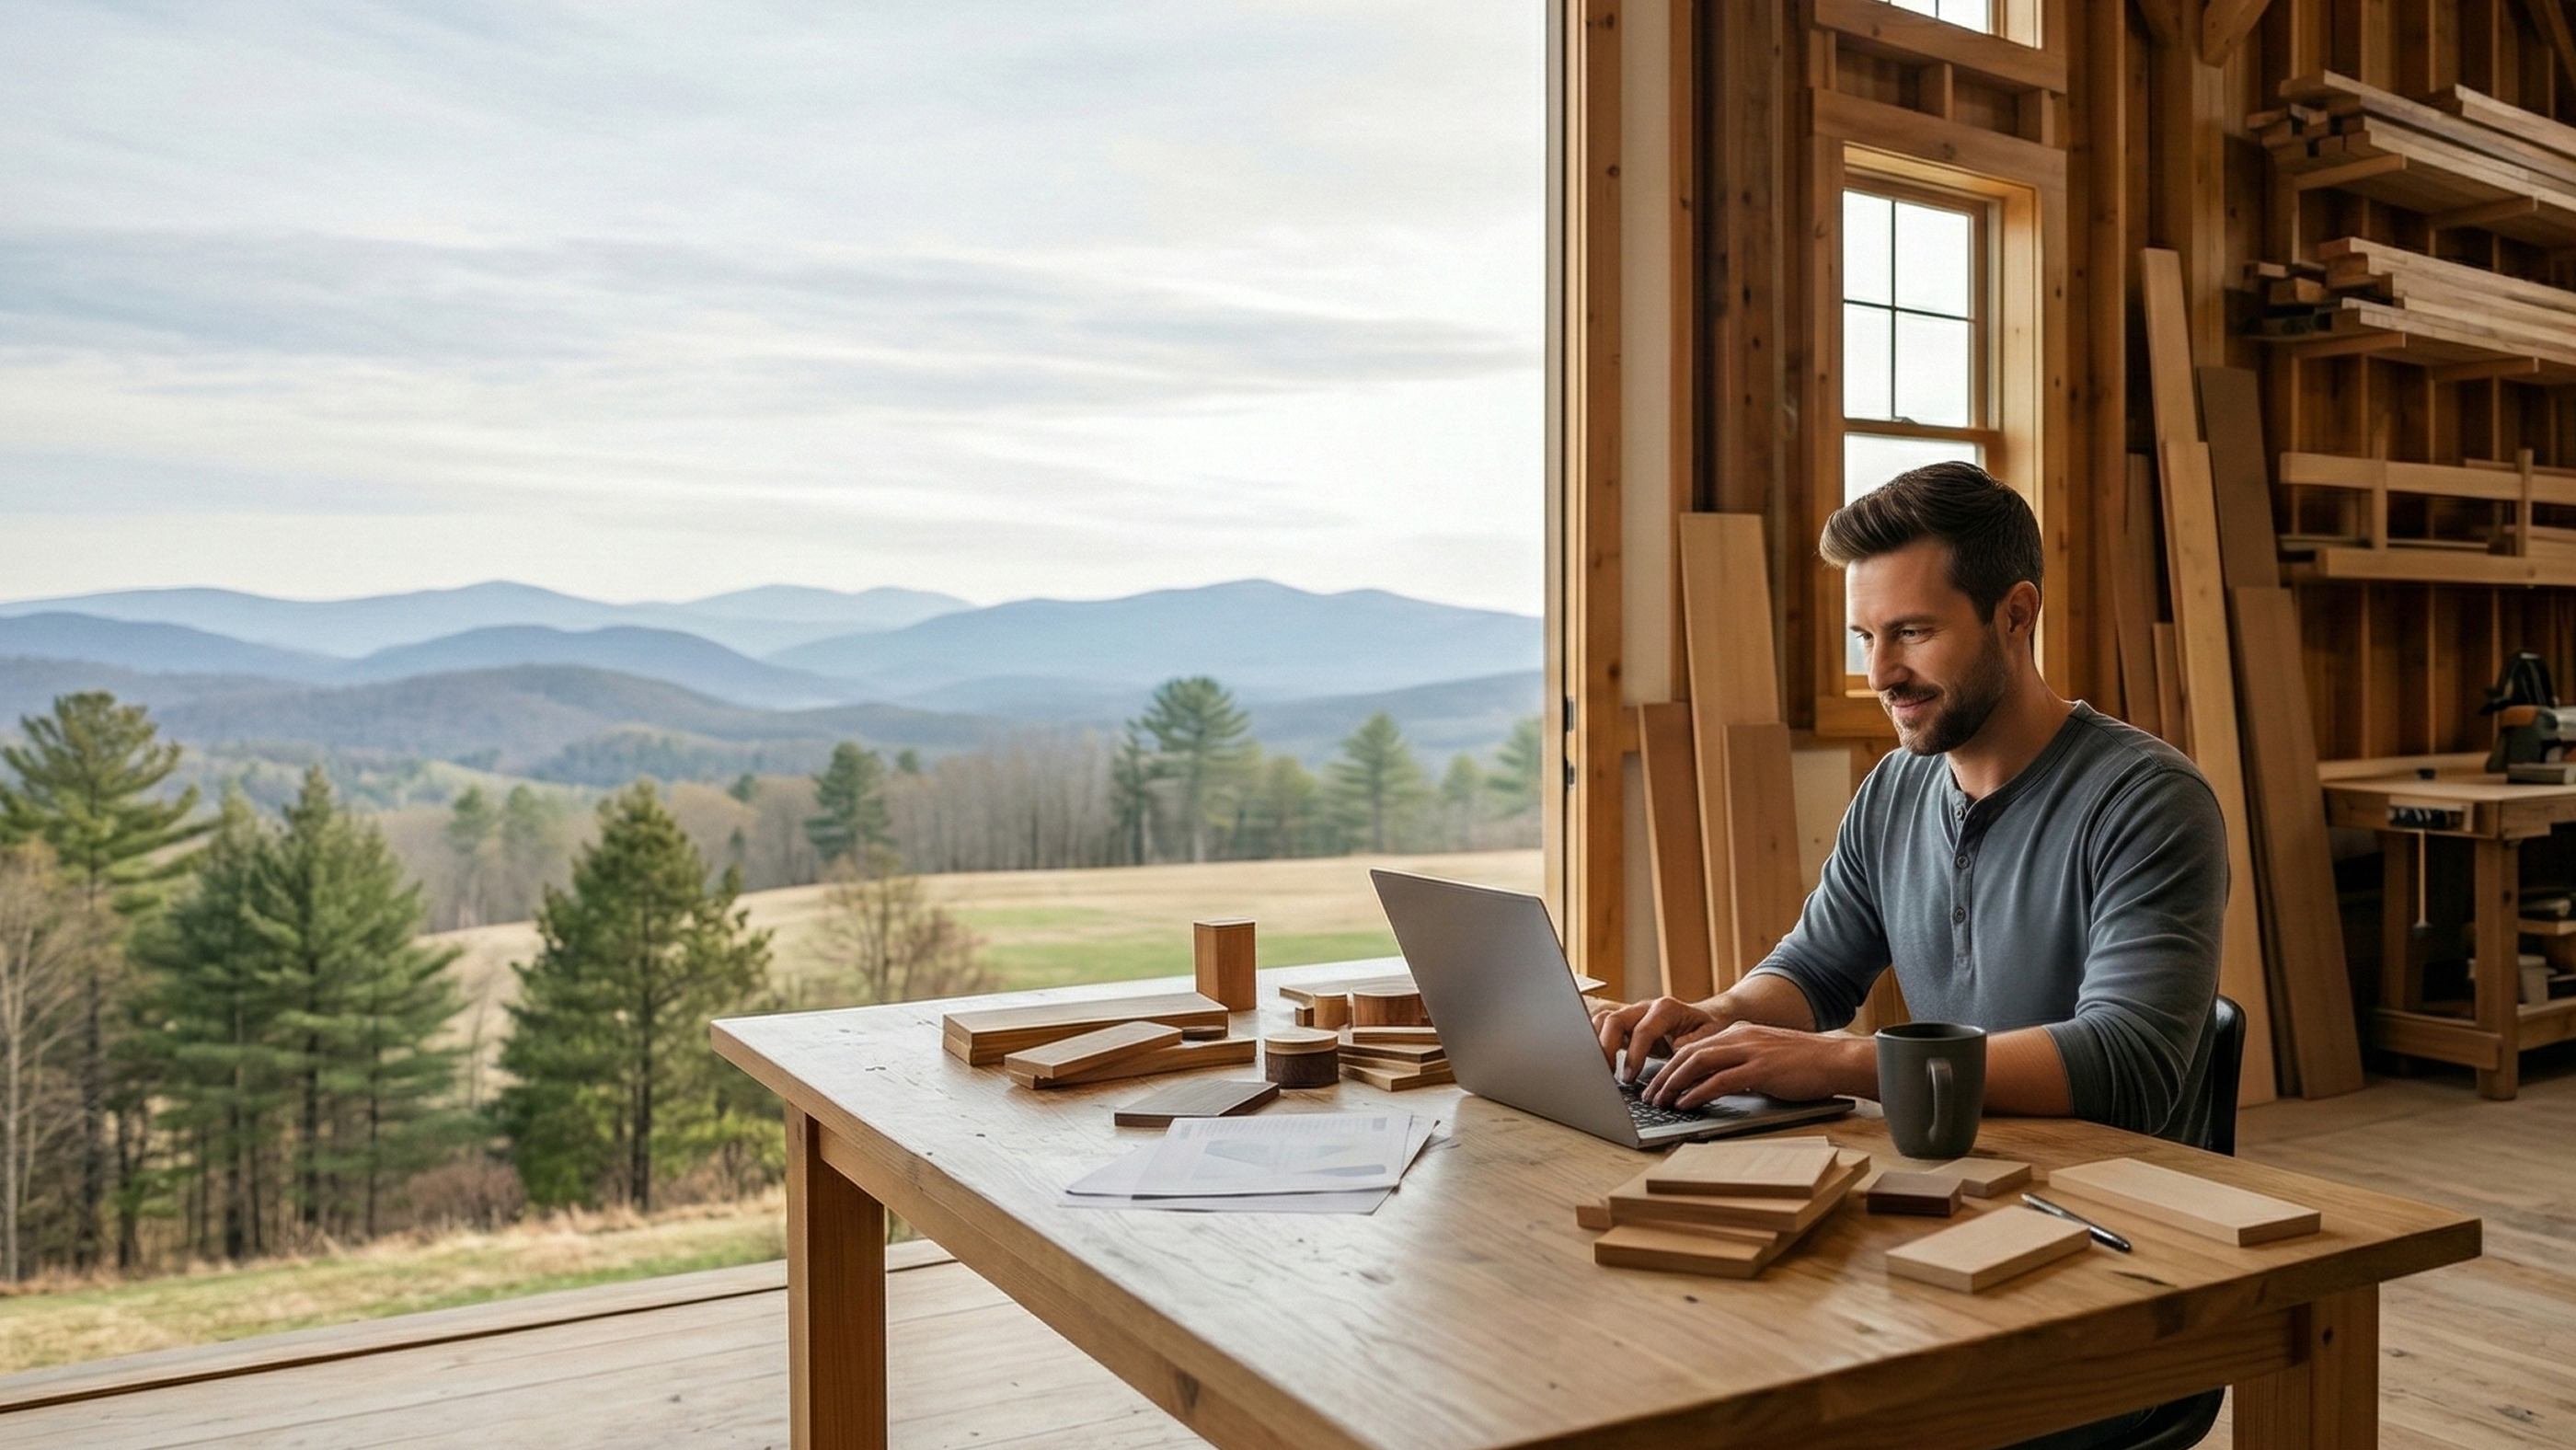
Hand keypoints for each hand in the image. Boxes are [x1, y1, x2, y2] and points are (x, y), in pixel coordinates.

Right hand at [1593, 996, 1723, 1076]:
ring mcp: (1632, 1014)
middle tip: (1606, 1073)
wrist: (1706, 1017)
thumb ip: (1695, 1041)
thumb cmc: (1708, 1027)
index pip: (1642, 1030)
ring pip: (1603, 1020)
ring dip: (1596, 1043)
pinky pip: (1603, 1028)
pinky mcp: (1626, 1025)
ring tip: (1597, 1069)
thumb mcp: (1710, 1034)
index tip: (1630, 1077)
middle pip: (1614, 1020)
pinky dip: (1595, 1043)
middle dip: (1606, 1047)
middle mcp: (1645, 1007)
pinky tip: (1597, 1063)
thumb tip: (1677, 1048)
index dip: (1634, 1054)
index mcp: (1666, 1009)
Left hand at [1642, 1022, 1871, 1108]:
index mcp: (1739, 1033)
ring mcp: (1749, 1051)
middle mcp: (1739, 1037)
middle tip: (1650, 1096)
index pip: (1694, 1047)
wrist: (1837, 1060)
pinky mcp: (1760, 1069)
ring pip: (1698, 1063)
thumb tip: (1715, 1084)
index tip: (1657, 1083)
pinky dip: (1698, 1092)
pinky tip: (1686, 1103)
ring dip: (1674, 1084)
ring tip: (1661, 1101)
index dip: (1671, 1066)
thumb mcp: (1765, 1057)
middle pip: (1689, 1053)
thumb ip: (1740, 1064)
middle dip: (1664, 1075)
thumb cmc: (1805, 1064)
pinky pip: (1720, 1080)